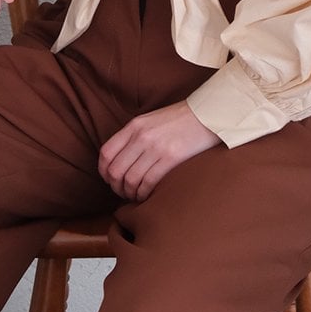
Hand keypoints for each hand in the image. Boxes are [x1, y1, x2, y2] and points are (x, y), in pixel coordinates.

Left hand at [98, 102, 220, 201]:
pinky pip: (148, 183)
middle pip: (115, 170)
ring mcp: (156, 148)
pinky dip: (144, 194)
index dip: (104, 172)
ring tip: (136, 195)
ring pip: (130, 180)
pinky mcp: (171, 159)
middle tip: (123, 192)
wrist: (206, 115)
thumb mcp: (150, 121)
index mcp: (134, 126)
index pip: (106, 153)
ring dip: (130, 193)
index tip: (110, 180)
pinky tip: (148, 195)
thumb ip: (134, 137)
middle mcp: (141, 137)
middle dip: (116, 187)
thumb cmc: (179, 120)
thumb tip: (120, 160)